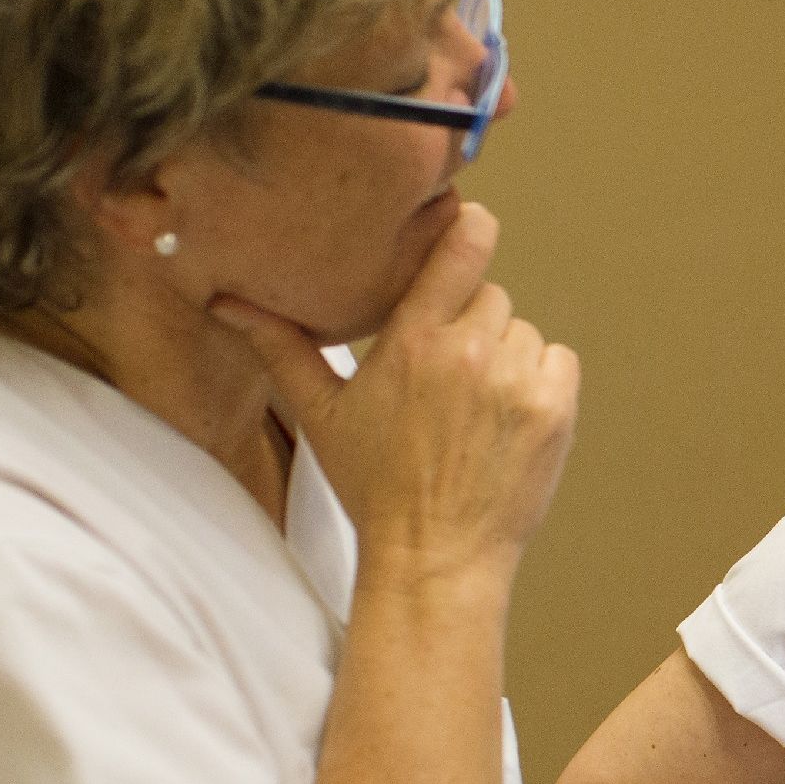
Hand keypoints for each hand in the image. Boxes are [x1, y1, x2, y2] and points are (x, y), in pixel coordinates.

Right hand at [212, 202, 579, 581]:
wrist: (435, 556)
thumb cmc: (374, 487)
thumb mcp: (320, 414)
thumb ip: (280, 347)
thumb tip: (226, 300)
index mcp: (413, 341)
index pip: (464, 245)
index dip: (469, 227)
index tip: (465, 227)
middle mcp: (471, 352)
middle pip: (490, 294)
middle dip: (470, 322)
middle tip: (446, 372)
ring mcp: (518, 381)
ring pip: (524, 330)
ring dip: (505, 355)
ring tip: (472, 406)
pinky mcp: (555, 410)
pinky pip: (558, 360)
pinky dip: (540, 381)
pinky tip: (506, 418)